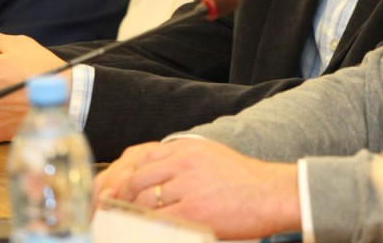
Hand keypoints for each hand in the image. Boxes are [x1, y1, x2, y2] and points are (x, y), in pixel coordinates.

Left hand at [94, 138, 300, 238]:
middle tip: (111, 216)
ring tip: (128, 227)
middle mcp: (183, 162)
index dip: (122, 179)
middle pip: (135, 179)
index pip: (140, 159)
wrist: (272, 193)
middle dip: (120, 200)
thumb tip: (152, 181)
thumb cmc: (245, 180)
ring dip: (132, 216)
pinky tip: (146, 234)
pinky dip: (146, 230)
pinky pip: (157, 221)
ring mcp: (187, 186)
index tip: (112, 196)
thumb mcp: (210, 157)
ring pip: (142, 201)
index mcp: (186, 148)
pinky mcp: (192, 211)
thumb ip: (181, 162)